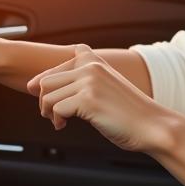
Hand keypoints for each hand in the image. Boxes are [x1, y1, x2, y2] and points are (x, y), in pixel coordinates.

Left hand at [28, 45, 174, 153]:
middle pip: (46, 81)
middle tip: (55, 115)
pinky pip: (55, 109)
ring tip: (61, 121)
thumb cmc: (127, 111)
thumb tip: (33, 84)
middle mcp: (91, 66)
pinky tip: (64, 125)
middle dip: (45, 100)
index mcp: (95, 60)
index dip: (47, 84)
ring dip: (49, 112)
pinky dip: (57, 120)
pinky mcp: (88, 99)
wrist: (151, 125)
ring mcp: (89, 81)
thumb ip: (80, 78)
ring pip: (48, 96)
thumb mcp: (105, 85)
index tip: (53, 98)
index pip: (55, 66)